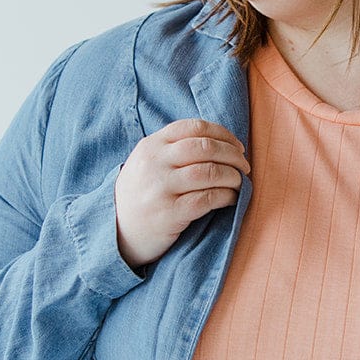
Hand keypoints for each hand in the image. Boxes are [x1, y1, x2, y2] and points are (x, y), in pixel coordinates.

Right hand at [113, 118, 250, 271]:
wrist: (115, 231)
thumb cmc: (140, 195)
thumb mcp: (147, 163)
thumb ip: (173, 148)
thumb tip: (220, 141)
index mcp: (151, 145)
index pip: (194, 128)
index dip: (223, 134)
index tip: (237, 146)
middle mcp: (155, 163)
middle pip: (205, 148)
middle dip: (232, 155)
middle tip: (244, 166)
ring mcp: (161, 188)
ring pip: (209, 172)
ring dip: (232, 176)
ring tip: (239, 182)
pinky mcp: (169, 214)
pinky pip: (207, 199)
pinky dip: (226, 196)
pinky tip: (231, 198)